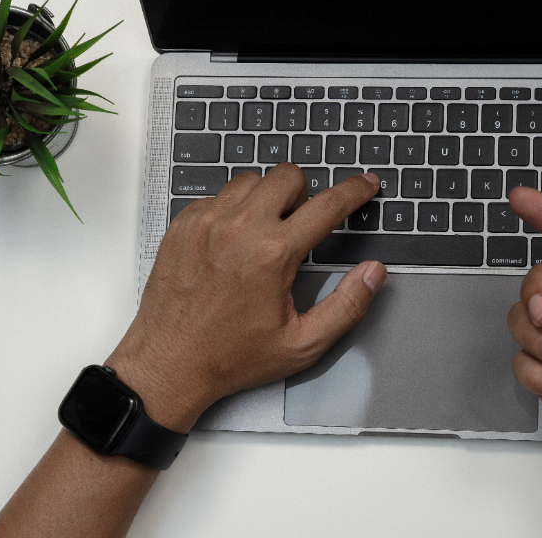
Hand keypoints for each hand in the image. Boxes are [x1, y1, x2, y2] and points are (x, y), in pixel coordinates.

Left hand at [106, 163, 386, 433]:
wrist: (168, 364)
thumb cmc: (230, 357)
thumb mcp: (303, 344)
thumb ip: (347, 305)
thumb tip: (373, 273)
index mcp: (273, 253)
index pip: (328, 205)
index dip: (355, 190)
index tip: (365, 183)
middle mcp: (239, 228)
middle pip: (287, 176)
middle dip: (304, 194)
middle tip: (300, 226)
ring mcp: (206, 222)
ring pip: (250, 180)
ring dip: (266, 198)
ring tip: (264, 234)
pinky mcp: (183, 225)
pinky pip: (217, 196)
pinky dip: (233, 209)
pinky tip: (233, 241)